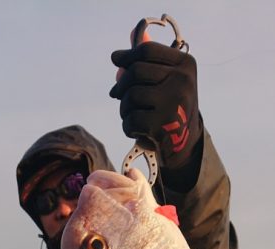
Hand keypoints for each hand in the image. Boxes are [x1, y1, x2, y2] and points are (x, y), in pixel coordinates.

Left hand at [110, 42, 201, 169]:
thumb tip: (117, 56)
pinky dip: (128, 127)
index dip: (127, 55)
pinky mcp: (163, 125)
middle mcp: (182, 80)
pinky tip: (136, 130)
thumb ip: (146, 63)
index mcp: (185, 64)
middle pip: (136, 71)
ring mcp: (174, 102)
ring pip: (131, 96)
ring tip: (131, 115)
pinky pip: (131, 120)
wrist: (185, 144)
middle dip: (121, 85)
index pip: (147, 50)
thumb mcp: (166, 81)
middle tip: (117, 94)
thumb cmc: (170, 107)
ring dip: (124, 108)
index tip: (116, 59)